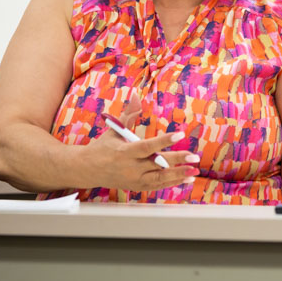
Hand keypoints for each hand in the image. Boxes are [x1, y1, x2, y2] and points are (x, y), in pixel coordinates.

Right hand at [85, 94, 199, 190]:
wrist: (86, 170)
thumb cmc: (102, 147)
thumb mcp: (114, 129)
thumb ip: (129, 113)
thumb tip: (136, 94)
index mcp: (124, 151)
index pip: (147, 146)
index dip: (164, 140)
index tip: (180, 134)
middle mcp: (130, 168)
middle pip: (157, 164)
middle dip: (177, 161)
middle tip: (194, 157)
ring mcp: (134, 179)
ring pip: (159, 179)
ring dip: (179, 175)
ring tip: (195, 170)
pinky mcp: (137, 187)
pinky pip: (157, 186)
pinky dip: (173, 183)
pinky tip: (187, 177)